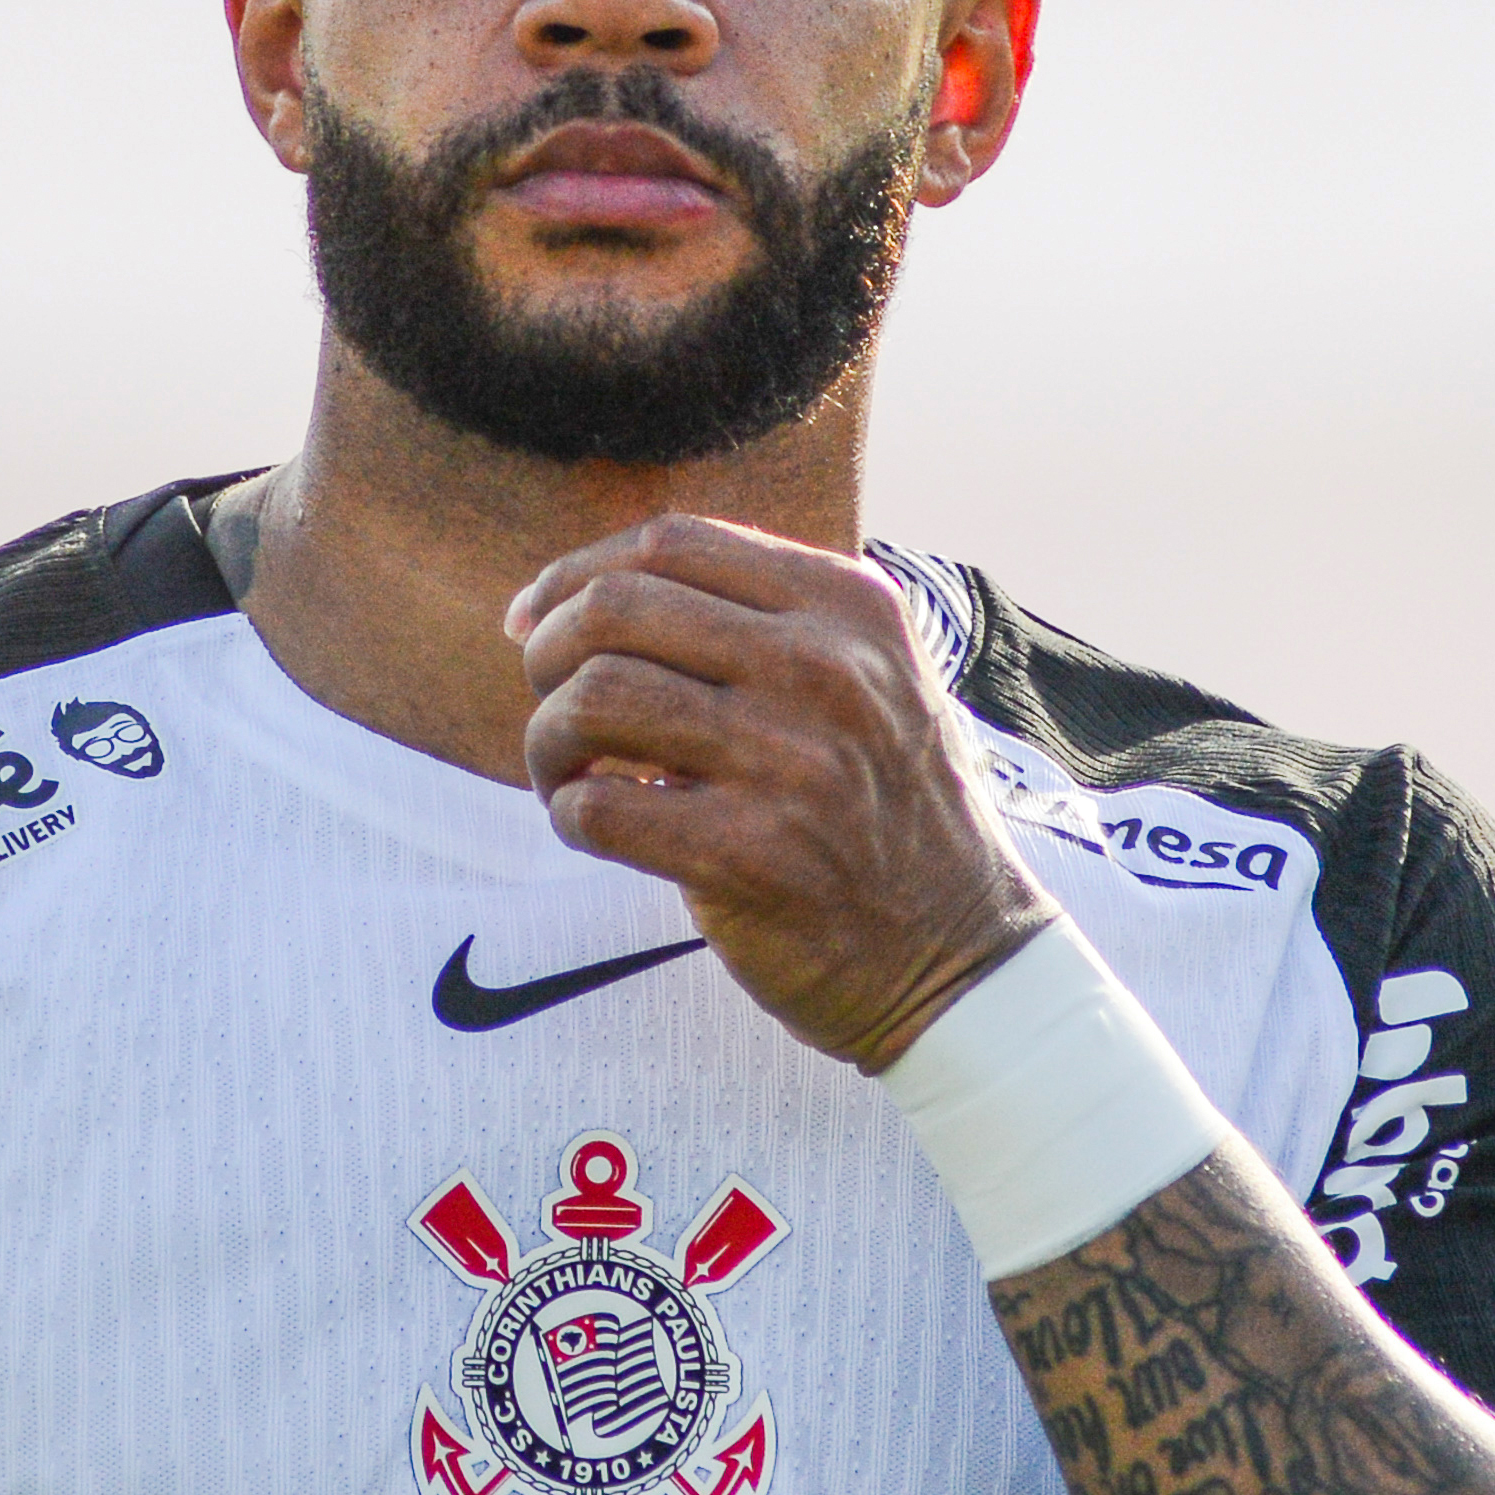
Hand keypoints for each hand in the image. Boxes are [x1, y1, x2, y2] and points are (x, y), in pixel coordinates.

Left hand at [506, 515, 1054, 1068]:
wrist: (960, 952)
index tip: (533, 618)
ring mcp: (791, 762)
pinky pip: (597, 807)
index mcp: (849, 608)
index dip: (577, 572)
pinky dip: (569, 813)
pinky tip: (594, 825)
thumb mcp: (869, 676)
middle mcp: (824, 670)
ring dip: (548, 738)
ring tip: (566, 771)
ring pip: (594, 697)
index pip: (672, 541)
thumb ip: (764, 619)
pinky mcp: (751, 857)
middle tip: (550, 702)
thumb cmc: (884, 808)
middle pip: (617, 608)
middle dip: (547, 651)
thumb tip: (583, 591)